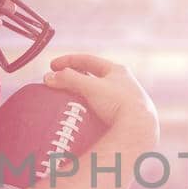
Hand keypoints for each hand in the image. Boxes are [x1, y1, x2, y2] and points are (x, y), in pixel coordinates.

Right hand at [42, 54, 158, 144]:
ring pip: (100, 94)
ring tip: (70, 101)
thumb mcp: (90, 87)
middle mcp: (124, 83)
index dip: (68, 61)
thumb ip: (69, 80)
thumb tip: (48, 77)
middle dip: (76, 78)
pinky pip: (103, 110)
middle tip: (60, 82)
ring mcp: (126, 100)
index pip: (88, 60)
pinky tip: (83, 118)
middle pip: (94, 76)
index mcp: (117, 70)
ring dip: (84, 95)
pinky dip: (91, 110)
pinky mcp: (126, 117)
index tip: (52, 66)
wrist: (139, 129)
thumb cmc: (117, 103)